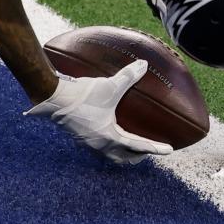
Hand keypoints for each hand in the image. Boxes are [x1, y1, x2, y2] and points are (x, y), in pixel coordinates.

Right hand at [25, 60, 173, 166]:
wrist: (55, 100)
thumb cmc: (83, 96)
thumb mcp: (109, 86)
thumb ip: (127, 77)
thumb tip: (144, 65)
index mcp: (110, 137)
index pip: (138, 147)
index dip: (155, 148)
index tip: (169, 150)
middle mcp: (100, 145)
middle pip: (124, 158)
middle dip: (138, 156)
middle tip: (149, 150)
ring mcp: (89, 143)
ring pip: (111, 155)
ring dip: (123, 152)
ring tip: (130, 144)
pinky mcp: (80, 137)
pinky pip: (100, 147)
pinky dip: (110, 144)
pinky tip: (108, 131)